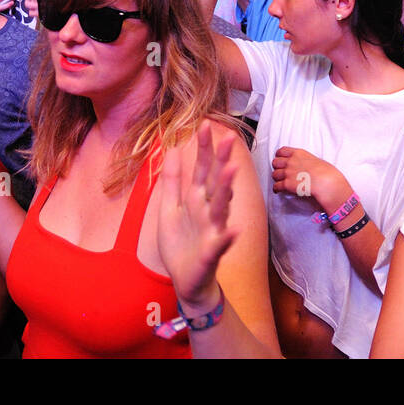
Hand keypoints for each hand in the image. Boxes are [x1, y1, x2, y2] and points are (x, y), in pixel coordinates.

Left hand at [157, 122, 239, 311]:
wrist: (187, 280)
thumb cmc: (181, 243)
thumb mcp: (169, 208)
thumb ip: (172, 181)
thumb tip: (174, 150)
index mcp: (196, 199)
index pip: (202, 169)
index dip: (204, 148)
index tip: (206, 124)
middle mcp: (208, 210)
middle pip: (215, 182)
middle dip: (222, 160)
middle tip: (230, 138)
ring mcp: (213, 230)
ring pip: (221, 207)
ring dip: (226, 189)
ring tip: (231, 171)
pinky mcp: (212, 252)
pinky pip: (220, 244)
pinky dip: (227, 237)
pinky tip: (234, 230)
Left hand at [271, 146, 346, 210]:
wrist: (326, 182)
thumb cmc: (326, 172)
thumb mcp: (316, 159)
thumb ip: (306, 160)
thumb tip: (306, 166)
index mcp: (298, 153)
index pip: (281, 151)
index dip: (279, 156)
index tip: (281, 160)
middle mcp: (291, 162)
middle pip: (275, 162)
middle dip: (277, 167)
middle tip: (281, 172)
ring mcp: (288, 173)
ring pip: (274, 175)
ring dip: (277, 178)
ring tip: (281, 182)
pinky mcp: (287, 184)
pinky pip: (276, 186)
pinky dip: (277, 189)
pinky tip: (279, 190)